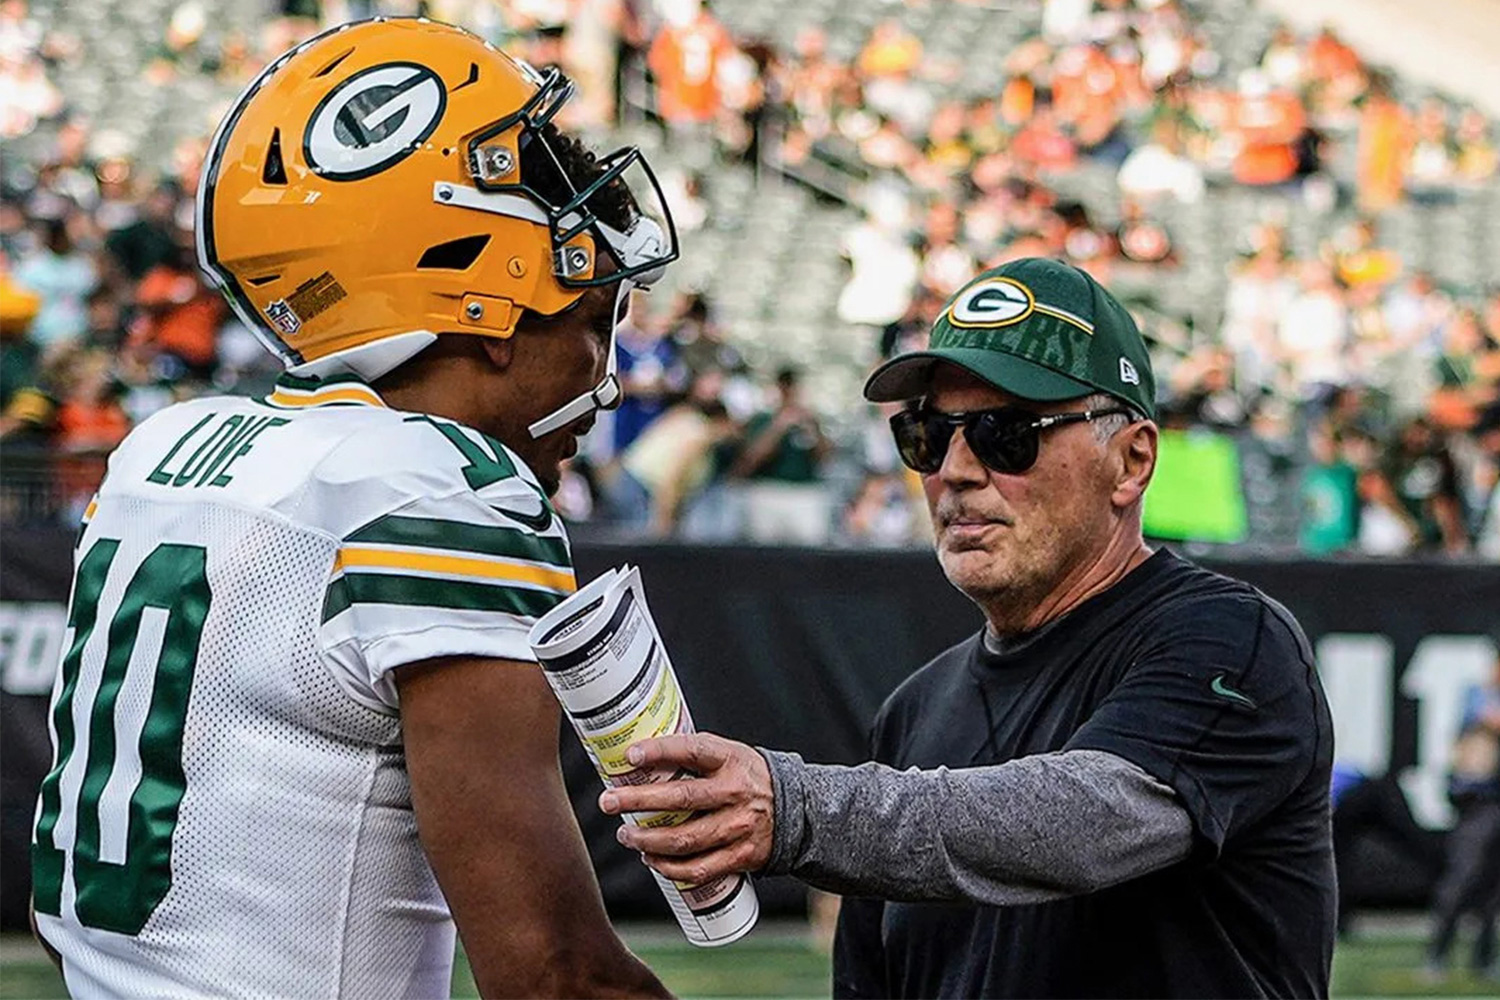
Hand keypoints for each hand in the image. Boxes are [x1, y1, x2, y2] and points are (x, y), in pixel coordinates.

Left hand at [598, 733, 774, 884]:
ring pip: (684, 839)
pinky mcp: (740, 856)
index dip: (660, 752)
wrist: (796, 811)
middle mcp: (735, 793)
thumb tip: (640, 756)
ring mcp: (738, 827)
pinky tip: (650, 859)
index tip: (630, 755)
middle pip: (681, 799)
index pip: (693, 751)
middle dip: (637, 801)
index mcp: (732, 760)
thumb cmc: (748, 778)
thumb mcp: (729, 755)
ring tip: (625, 834)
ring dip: (647, 840)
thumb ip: (693, 756)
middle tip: (608, 801)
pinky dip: (668, 868)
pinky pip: (698, 868)